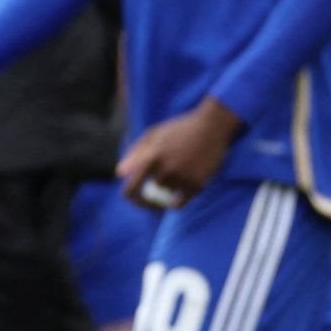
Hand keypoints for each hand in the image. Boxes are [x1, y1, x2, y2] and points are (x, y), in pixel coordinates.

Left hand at [116, 97, 244, 208]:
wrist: (211, 126)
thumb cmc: (179, 129)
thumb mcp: (153, 134)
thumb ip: (134, 153)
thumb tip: (119, 174)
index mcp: (150, 157)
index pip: (131, 188)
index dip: (130, 197)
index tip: (134, 198)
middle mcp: (165, 170)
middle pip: (151, 194)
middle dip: (153, 192)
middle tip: (157, 190)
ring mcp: (181, 178)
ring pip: (167, 195)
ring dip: (170, 189)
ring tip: (179, 172)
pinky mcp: (196, 184)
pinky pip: (180, 203)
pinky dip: (177, 201)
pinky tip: (179, 194)